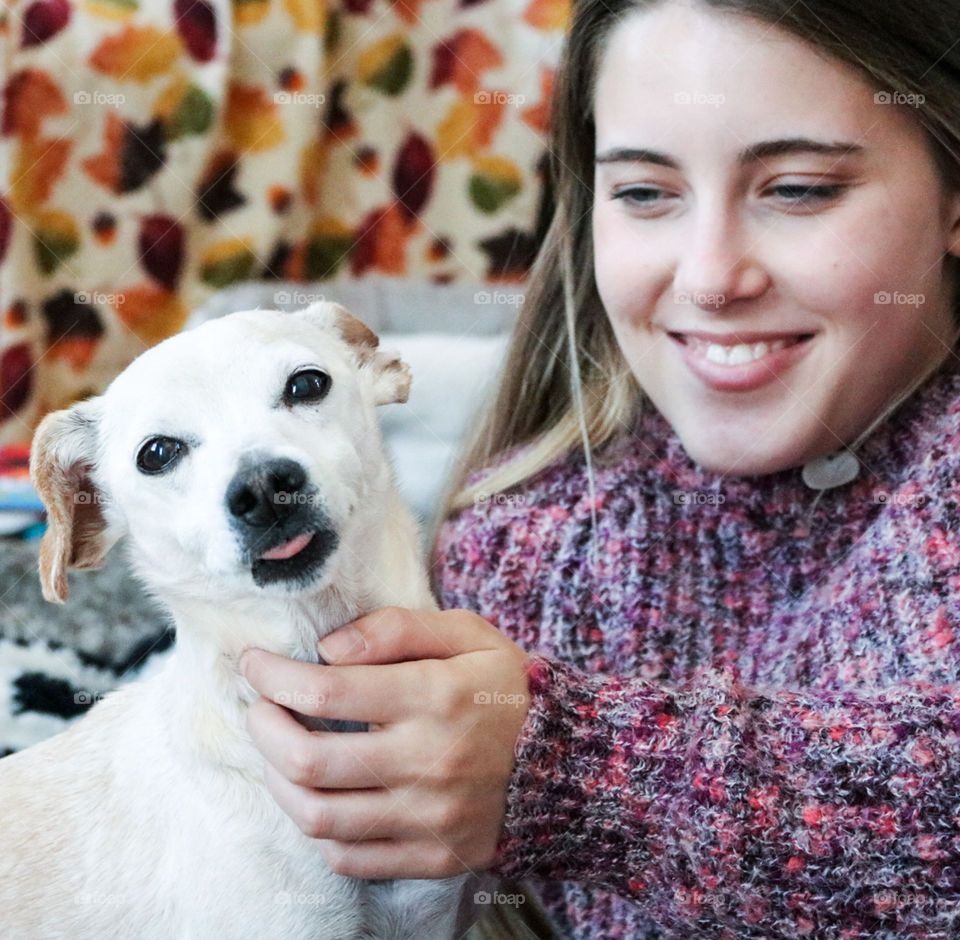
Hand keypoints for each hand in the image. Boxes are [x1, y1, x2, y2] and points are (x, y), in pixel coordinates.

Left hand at [239, 607, 531, 878]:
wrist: (570, 763)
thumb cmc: (508, 688)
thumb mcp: (467, 634)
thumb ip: (398, 628)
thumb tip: (329, 648)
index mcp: (437, 696)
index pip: (327, 691)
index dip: (274, 676)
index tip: (254, 664)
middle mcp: (429, 761)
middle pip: (309, 760)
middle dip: (264, 730)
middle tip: (258, 709)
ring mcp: (430, 818)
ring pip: (319, 816)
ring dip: (279, 782)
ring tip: (278, 754)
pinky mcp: (434, 856)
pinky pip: (350, 859)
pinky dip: (318, 831)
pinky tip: (318, 798)